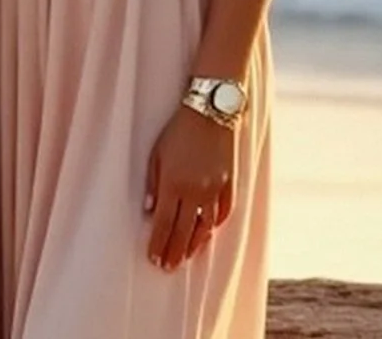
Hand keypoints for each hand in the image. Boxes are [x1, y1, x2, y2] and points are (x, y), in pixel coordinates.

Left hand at [145, 104, 233, 270]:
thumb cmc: (177, 131)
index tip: (154, 258)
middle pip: (184, 231)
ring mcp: (216, 190)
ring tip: (186, 258)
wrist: (211, 113)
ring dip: (195, 244)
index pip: (165, 223)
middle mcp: (196, 192)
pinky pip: (223, 212)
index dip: (159, 243)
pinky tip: (207, 233)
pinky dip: (215, 225)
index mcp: (174, 184)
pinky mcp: (230, 184)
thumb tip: (150, 210)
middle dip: (175, 251)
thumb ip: (153, 183)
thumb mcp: (156, 154)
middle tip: (168, 268)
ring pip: (206, 226)